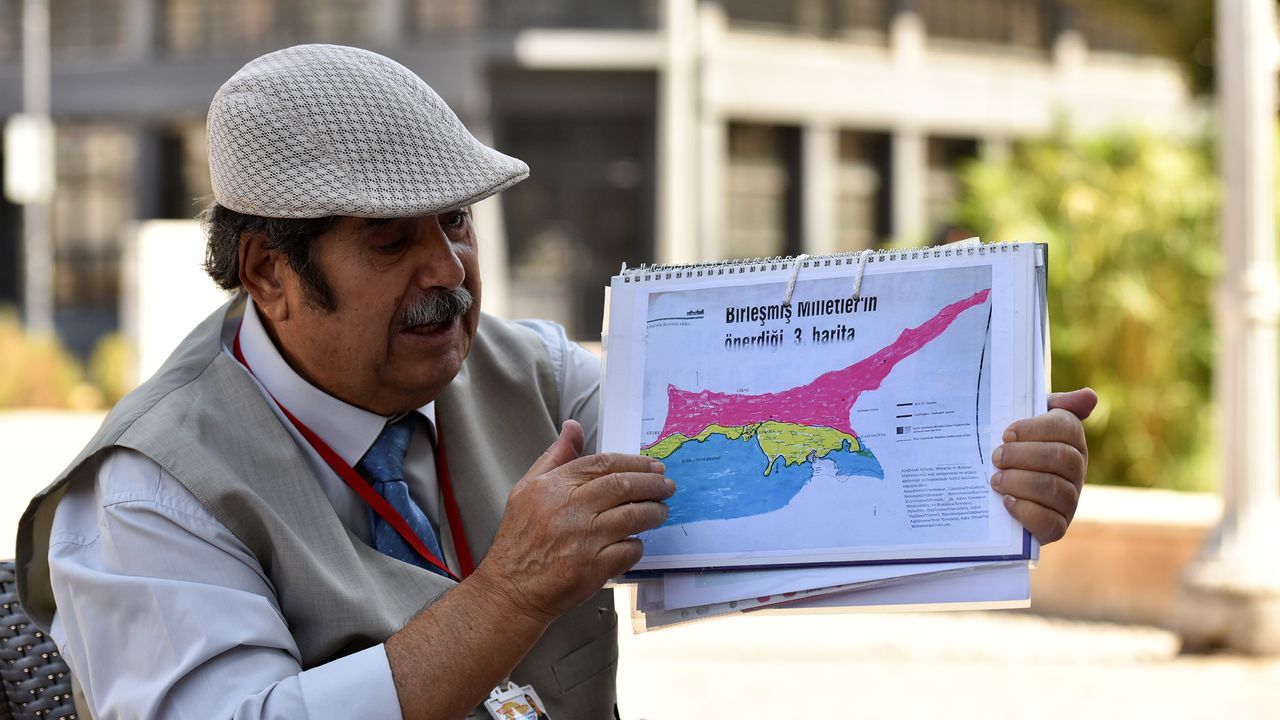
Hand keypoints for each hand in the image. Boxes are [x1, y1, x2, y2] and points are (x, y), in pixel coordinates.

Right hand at [473, 420, 673, 622]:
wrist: (511, 589)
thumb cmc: (519, 539)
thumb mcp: (526, 489)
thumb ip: (555, 457)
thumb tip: (573, 426)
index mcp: (553, 486)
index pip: (603, 463)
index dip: (634, 462)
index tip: (653, 467)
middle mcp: (569, 509)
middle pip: (623, 485)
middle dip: (653, 484)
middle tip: (666, 486)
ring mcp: (583, 539)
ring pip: (633, 516)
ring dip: (654, 512)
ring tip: (660, 511)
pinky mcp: (593, 568)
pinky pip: (629, 550)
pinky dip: (638, 545)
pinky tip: (635, 542)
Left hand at [990, 388, 1097, 544]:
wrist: (994, 495)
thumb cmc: (1014, 451)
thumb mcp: (1027, 424)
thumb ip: (1054, 406)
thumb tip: (1089, 396)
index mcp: (1071, 441)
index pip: (1066, 427)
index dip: (1035, 428)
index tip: (1006, 434)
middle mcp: (1076, 471)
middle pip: (1060, 457)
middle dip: (1022, 455)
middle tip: (995, 457)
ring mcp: (1070, 501)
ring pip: (1053, 488)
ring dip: (1019, 481)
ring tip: (995, 479)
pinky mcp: (1057, 527)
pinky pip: (1049, 521)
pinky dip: (1025, 510)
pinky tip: (1006, 501)